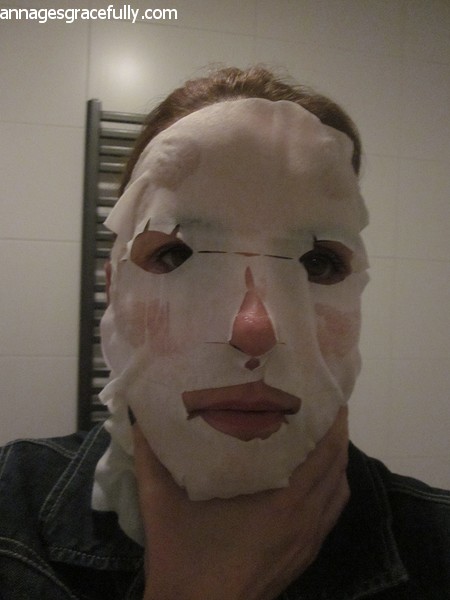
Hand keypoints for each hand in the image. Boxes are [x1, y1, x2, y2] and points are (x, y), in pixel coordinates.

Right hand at [132, 407, 349, 599]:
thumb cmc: (183, 557)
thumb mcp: (161, 502)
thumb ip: (150, 455)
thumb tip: (140, 415)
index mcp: (282, 503)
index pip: (325, 454)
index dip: (334, 423)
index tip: (329, 394)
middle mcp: (305, 520)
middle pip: (337, 468)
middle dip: (337, 434)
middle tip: (323, 405)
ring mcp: (307, 543)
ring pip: (338, 493)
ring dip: (336, 462)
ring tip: (322, 434)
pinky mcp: (303, 559)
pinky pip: (330, 514)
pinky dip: (331, 489)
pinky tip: (313, 479)